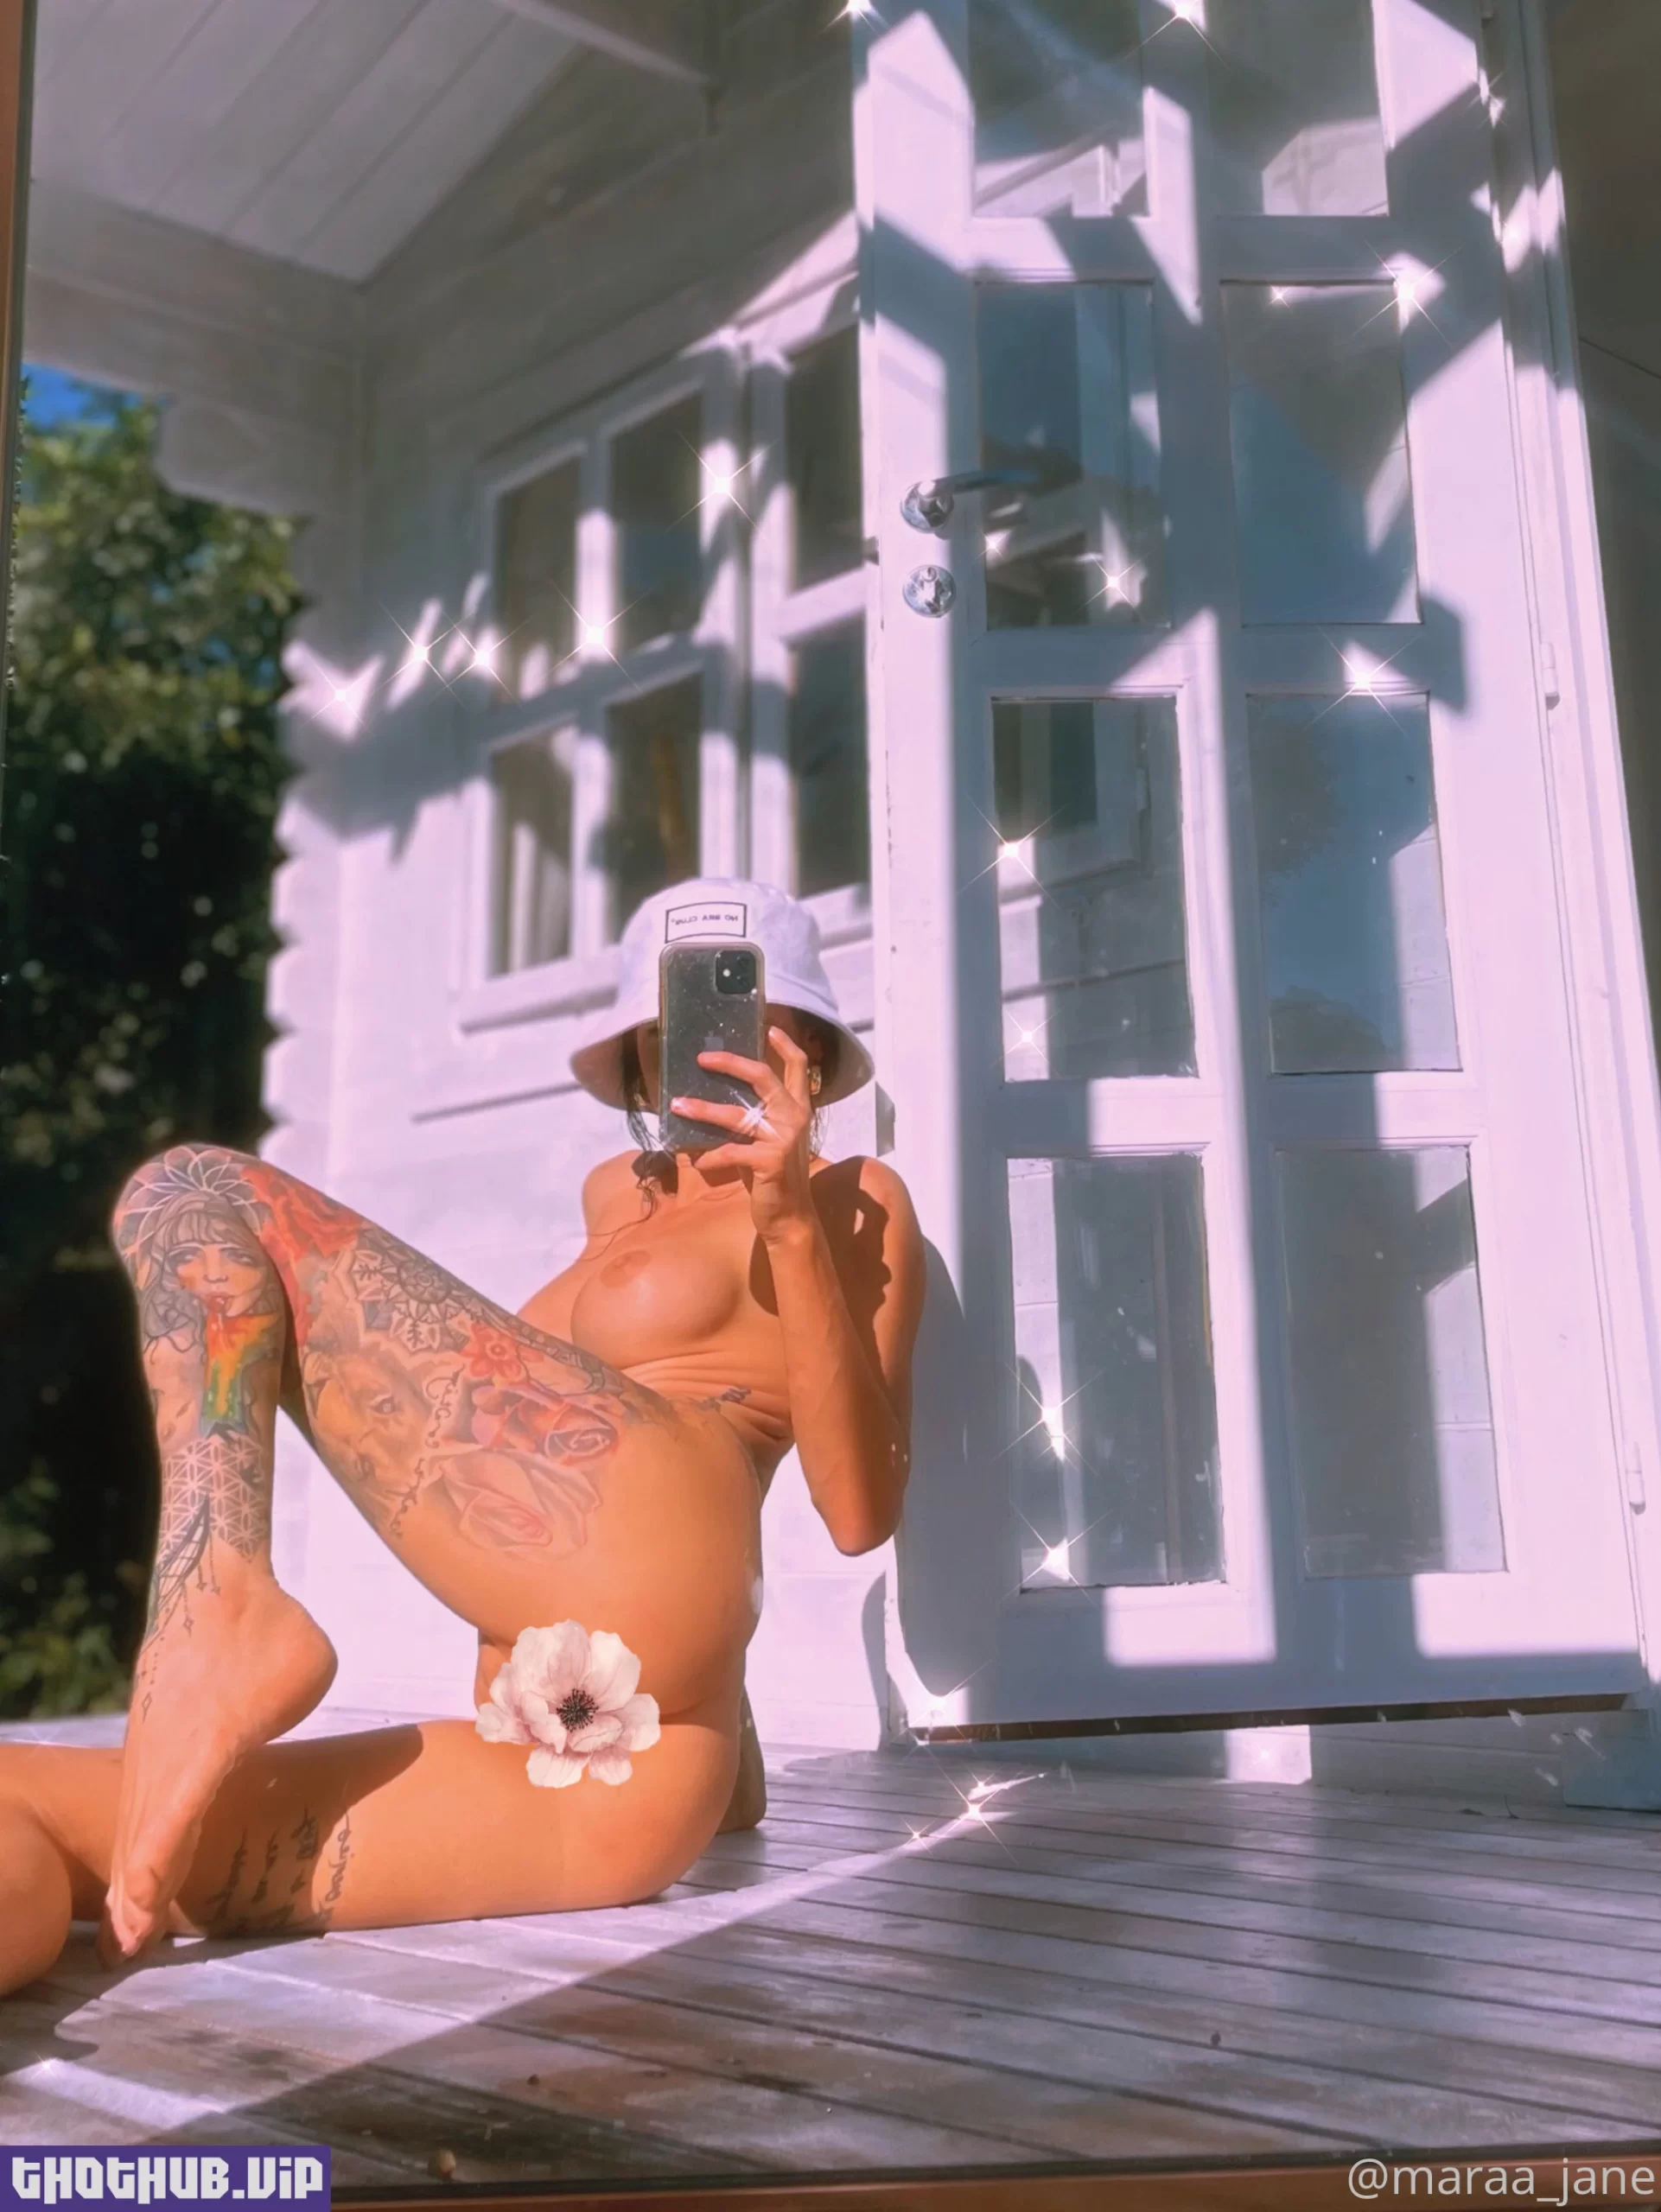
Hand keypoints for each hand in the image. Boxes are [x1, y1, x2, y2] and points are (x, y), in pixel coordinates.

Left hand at [671, 1025, 816, 1241]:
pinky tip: (696, 1161)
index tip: (769, 1027)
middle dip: (731, 1063)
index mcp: (799, 1109)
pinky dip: (709, 1157)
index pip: (798, 1067)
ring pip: (736, 1116)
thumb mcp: (769, 1141)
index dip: (785, 1045)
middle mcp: (796, 1118)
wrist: (789, 1218)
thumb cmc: (773, 1176)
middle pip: (763, 1077)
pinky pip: (730, 1153)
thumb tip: (714, 1097)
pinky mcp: (771, 1162)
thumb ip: (756, 1118)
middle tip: (702, 1058)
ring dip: (702, 1110)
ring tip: (676, 1106)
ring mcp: (784, 1139)